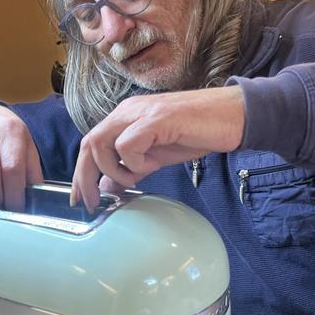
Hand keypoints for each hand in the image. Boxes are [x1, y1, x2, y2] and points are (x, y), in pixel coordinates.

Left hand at [71, 86, 244, 210]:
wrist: (233, 116)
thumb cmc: (198, 132)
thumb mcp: (157, 156)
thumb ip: (131, 168)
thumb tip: (108, 186)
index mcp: (125, 117)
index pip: (90, 143)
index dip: (82, 173)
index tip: (81, 200)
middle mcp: (127, 111)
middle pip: (88, 143)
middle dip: (85, 178)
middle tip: (94, 203)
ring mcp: (140, 112)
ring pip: (101, 143)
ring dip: (114, 169)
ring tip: (137, 177)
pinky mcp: (155, 118)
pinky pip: (127, 145)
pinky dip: (135, 163)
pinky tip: (154, 164)